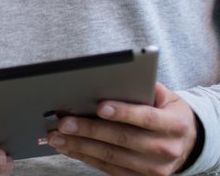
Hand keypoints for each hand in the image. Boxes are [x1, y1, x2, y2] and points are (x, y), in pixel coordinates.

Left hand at [47, 83, 198, 175]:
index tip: (99, 106)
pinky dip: (86, 158)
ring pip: (112, 157)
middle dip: (90, 130)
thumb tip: (115, 78)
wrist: (187, 143)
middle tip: (63, 123)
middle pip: (123, 139)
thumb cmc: (168, 113)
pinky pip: (109, 169)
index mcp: (175, 125)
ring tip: (57, 137)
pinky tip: (69, 148)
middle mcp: (167, 149)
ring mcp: (154, 168)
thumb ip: (145, 87)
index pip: (147, 118)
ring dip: (80, 146)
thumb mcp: (166, 97)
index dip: (123, 113)